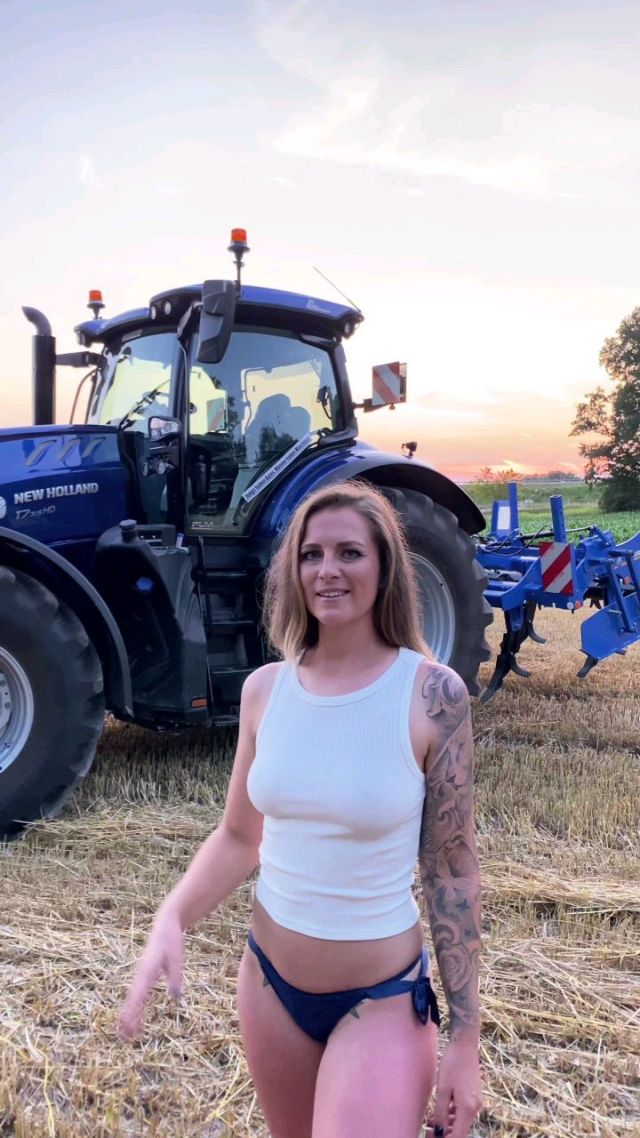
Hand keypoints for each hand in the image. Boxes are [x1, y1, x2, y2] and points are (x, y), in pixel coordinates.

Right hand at [119, 907, 183, 1040]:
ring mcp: (140, 975)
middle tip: (125, 1039)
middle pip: (132, 1000)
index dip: (134, 1012)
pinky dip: (134, 1009)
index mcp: (147, 969)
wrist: (165, 924)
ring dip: (129, 1017)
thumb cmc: (172, 940)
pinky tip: (135, 1022)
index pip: (139, 994)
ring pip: (132, 1000)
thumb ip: (175, 977)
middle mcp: (141, 974)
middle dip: (128, 1020)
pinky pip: (137, 995)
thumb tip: (175, 998)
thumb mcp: (177, 957)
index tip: (130, 1026)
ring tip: (126, 1036)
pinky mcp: (143, 976)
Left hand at [432, 1036, 481, 1137]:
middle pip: (461, 1130)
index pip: (458, 1136)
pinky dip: (452, 1116)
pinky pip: (463, 1112)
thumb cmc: (452, 1064)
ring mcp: (476, 1101)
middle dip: (445, 1134)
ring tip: (430, 1125)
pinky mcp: (473, 1095)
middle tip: (429, 1132)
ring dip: (448, 1126)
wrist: (465, 1044)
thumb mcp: (442, 1090)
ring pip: (461, 1122)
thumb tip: (438, 1133)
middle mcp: (475, 1108)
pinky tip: (440, 1113)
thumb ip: (440, 1113)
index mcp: (468, 1108)